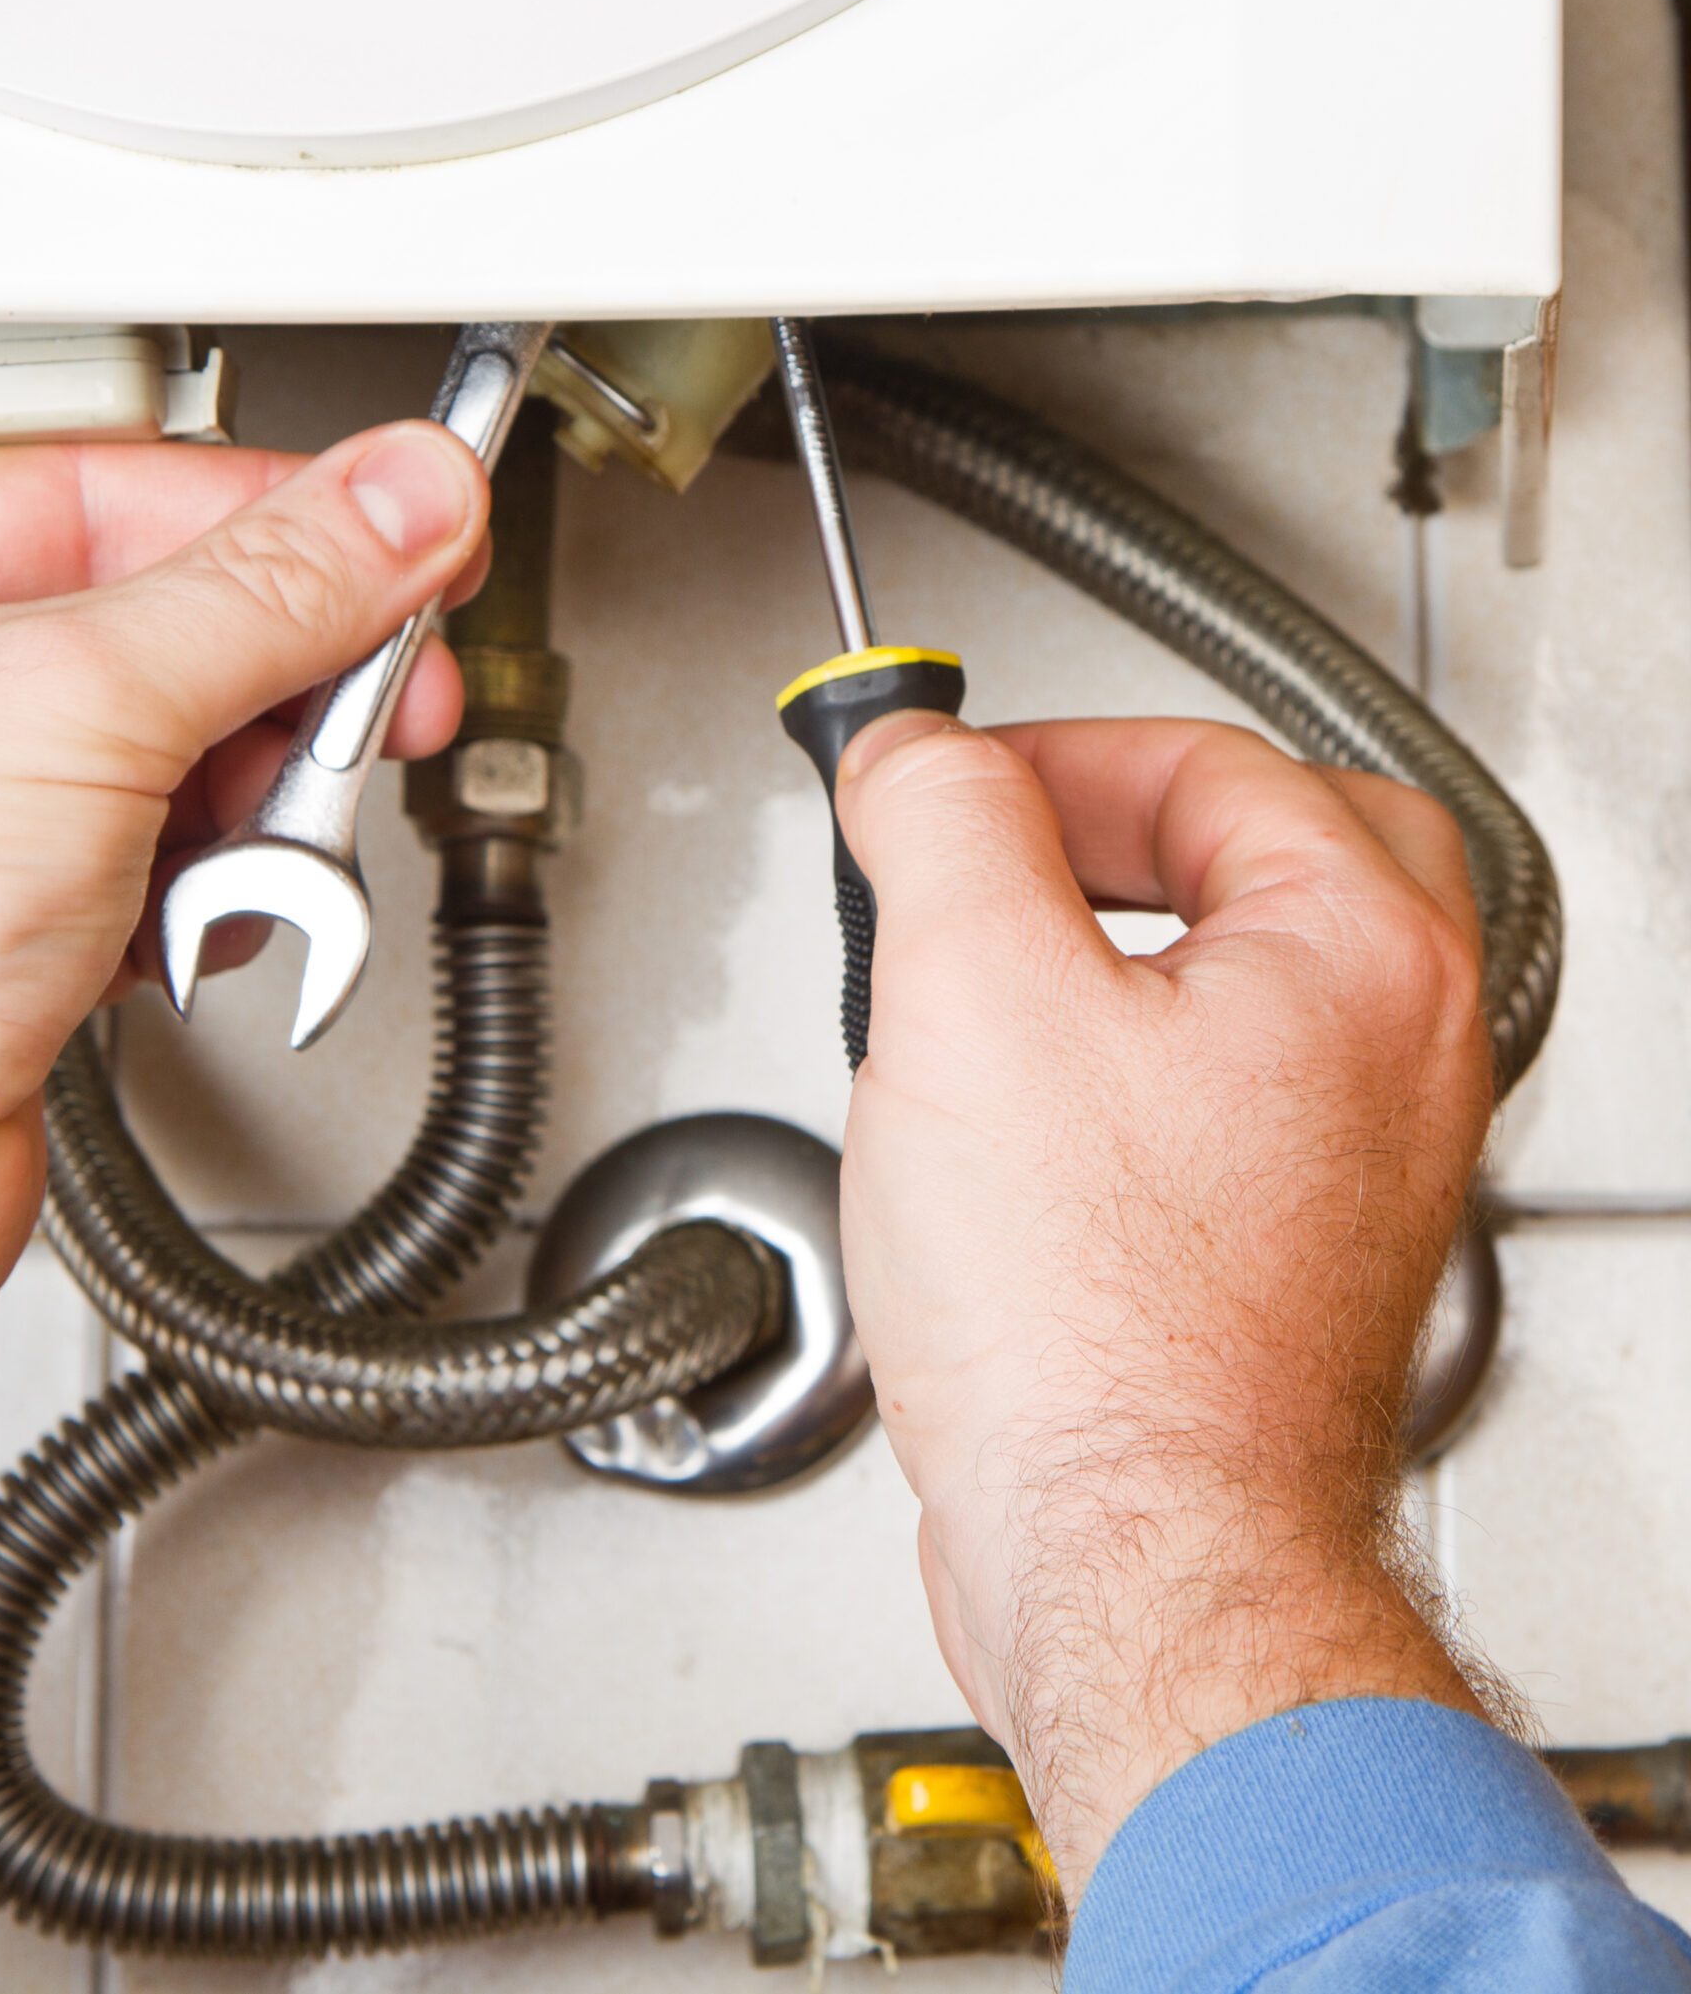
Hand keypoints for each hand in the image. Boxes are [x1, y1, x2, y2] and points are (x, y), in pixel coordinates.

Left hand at [0, 425, 489, 1797]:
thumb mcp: (75, 704)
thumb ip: (268, 592)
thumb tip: (396, 497)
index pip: (98, 486)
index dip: (267, 512)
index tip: (401, 527)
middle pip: (155, 623)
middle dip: (276, 679)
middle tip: (382, 688)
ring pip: (176, 750)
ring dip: (248, 803)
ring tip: (264, 844)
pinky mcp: (13, 929)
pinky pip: (165, 860)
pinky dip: (210, 892)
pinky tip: (201, 924)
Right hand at [830, 715, 1496, 1891]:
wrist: (1130, 1556)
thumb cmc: (1094, 1328)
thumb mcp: (968, 991)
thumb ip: (941, 822)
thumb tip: (912, 752)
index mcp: (1361, 960)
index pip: (1209, 761)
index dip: (1040, 751)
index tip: (927, 784)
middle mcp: (1394, 1059)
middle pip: (1281, 852)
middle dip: (1123, 827)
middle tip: (1002, 840)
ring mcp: (1353, 1165)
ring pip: (1246, 982)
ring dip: (1115, 947)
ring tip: (984, 973)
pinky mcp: (1284, 1254)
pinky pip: (1213, 1099)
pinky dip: (1116, 1065)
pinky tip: (1009, 1115)